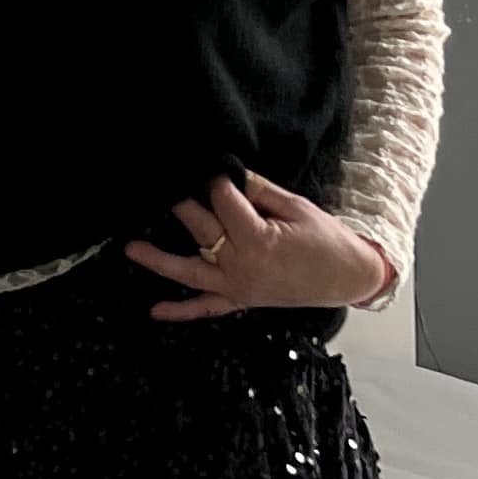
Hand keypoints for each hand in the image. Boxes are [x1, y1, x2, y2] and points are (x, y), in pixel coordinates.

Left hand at [124, 171, 389, 322]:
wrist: (347, 278)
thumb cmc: (326, 240)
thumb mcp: (296, 207)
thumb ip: (260, 191)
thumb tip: (230, 173)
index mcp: (258, 240)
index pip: (225, 203)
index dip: (218, 181)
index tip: (210, 166)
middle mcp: (242, 266)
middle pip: (202, 230)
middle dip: (183, 205)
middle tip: (163, 185)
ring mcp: (238, 287)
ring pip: (190, 272)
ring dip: (159, 261)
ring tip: (130, 247)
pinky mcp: (241, 301)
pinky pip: (206, 309)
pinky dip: (181, 312)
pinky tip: (155, 311)